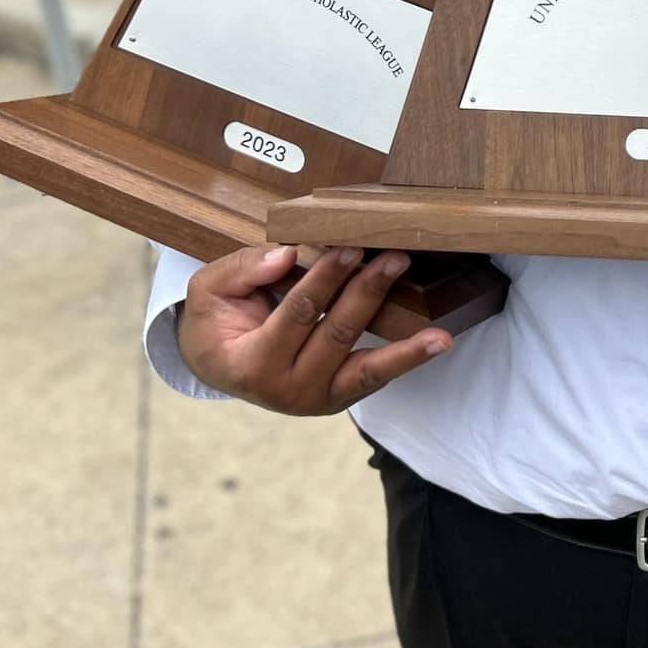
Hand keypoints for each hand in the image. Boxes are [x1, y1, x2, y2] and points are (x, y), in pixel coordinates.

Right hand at [178, 244, 450, 415]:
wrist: (219, 366)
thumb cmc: (215, 323)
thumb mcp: (208, 289)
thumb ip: (242, 270)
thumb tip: (287, 254)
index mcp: (251, 366)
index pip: (298, 315)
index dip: (325, 280)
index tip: (351, 248)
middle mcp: (287, 391)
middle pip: (337, 335)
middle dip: (368, 293)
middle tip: (395, 258)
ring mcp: (316, 400)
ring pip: (366, 370)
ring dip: (405, 347)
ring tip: (439, 335)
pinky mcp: (338, 398)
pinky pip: (375, 378)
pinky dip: (406, 361)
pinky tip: (436, 344)